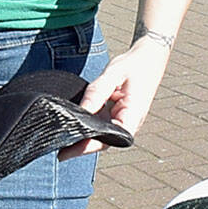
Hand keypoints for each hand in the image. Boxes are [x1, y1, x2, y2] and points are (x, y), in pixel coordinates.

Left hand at [60, 39, 168, 157]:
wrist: (149, 57)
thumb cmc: (133, 65)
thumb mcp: (112, 75)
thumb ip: (96, 93)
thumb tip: (81, 111)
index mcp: (133, 115)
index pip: (111, 138)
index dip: (89, 146)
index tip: (70, 149)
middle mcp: (129, 122)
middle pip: (104, 141)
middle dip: (82, 146)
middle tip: (59, 150)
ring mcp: (123, 120)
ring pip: (101, 135)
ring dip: (84, 138)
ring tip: (62, 140)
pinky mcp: (116, 116)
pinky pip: (101, 125)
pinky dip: (88, 126)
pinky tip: (73, 126)